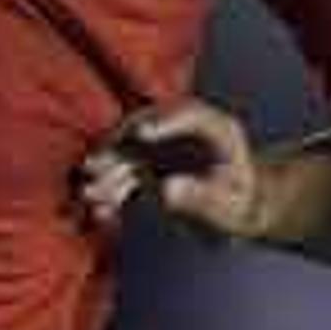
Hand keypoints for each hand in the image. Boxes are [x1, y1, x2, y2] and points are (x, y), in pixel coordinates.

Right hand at [76, 98, 265, 240]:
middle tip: (93, 167)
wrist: (236, 212)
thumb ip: (201, 198)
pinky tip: (100, 213)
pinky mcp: (146, 164)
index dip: (164, 122)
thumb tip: (166, 190)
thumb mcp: (229, 206)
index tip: (141, 133)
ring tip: (90, 196)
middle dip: (117, 147)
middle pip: (145, 128)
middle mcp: (184, 130)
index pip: (191, 116)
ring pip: (126, 152)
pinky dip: (109, 191)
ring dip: (105, 172)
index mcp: (218, 129)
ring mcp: (162, 145)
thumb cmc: (241, 206)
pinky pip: (122, 174)